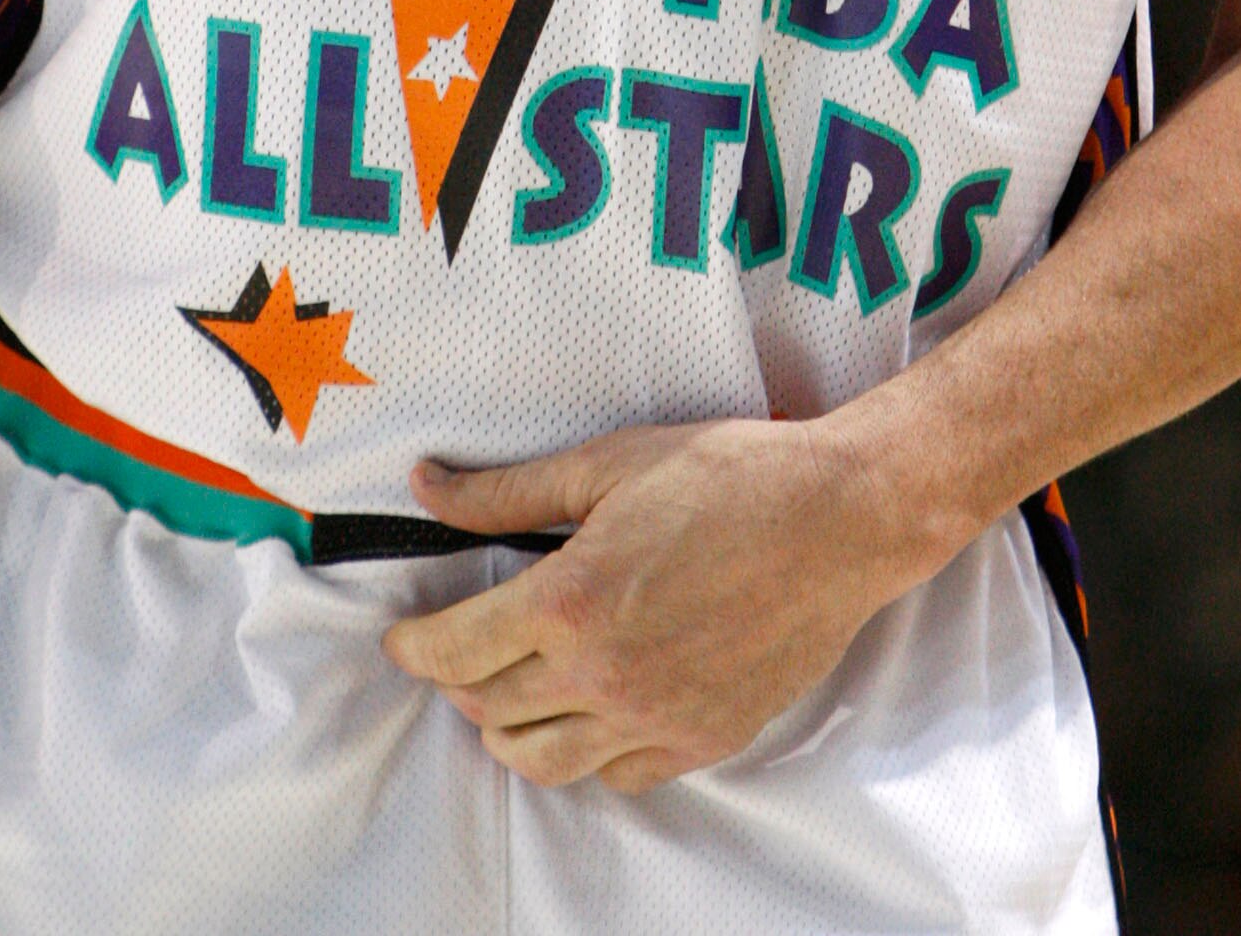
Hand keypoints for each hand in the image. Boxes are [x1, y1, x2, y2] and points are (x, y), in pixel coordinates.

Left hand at [382, 405, 948, 792]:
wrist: (838, 519)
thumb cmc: (727, 476)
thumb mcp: (604, 464)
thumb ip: (506, 491)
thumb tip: (427, 486)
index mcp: (570, 601)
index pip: (454, 650)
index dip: (414, 647)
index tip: (402, 638)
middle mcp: (604, 676)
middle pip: (489, 709)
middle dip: (456, 682)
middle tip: (456, 650)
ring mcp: (655, 718)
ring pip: (543, 761)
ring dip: (508, 729)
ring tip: (507, 690)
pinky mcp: (701, 740)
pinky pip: (617, 775)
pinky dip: (585, 751)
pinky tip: (587, 709)